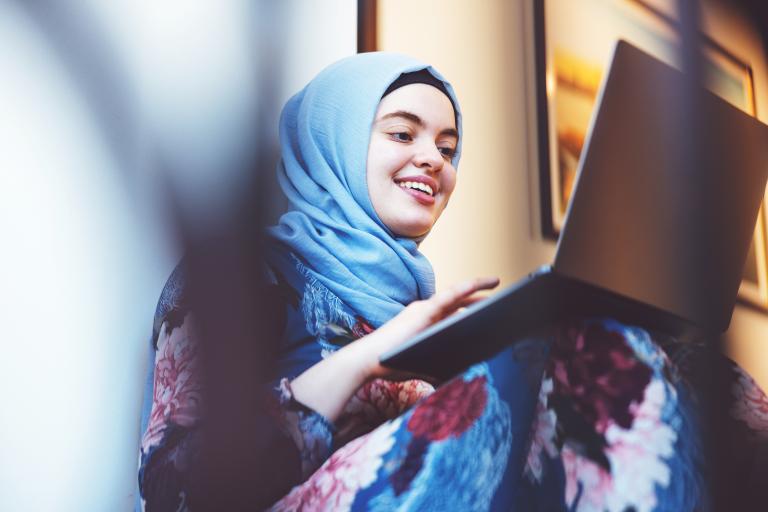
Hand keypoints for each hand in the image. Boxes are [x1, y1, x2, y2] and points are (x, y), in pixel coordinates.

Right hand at [359, 276, 499, 378]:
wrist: (370, 361)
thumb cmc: (391, 364)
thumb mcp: (423, 367)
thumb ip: (439, 369)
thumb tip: (460, 377)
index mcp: (426, 322)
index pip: (453, 311)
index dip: (472, 307)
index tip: (489, 309)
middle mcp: (426, 311)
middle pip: (459, 301)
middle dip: (480, 299)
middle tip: (502, 299)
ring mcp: (425, 309)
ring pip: (458, 295)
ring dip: (478, 290)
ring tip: (496, 285)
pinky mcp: (424, 311)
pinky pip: (451, 295)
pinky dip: (468, 288)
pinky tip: (483, 285)